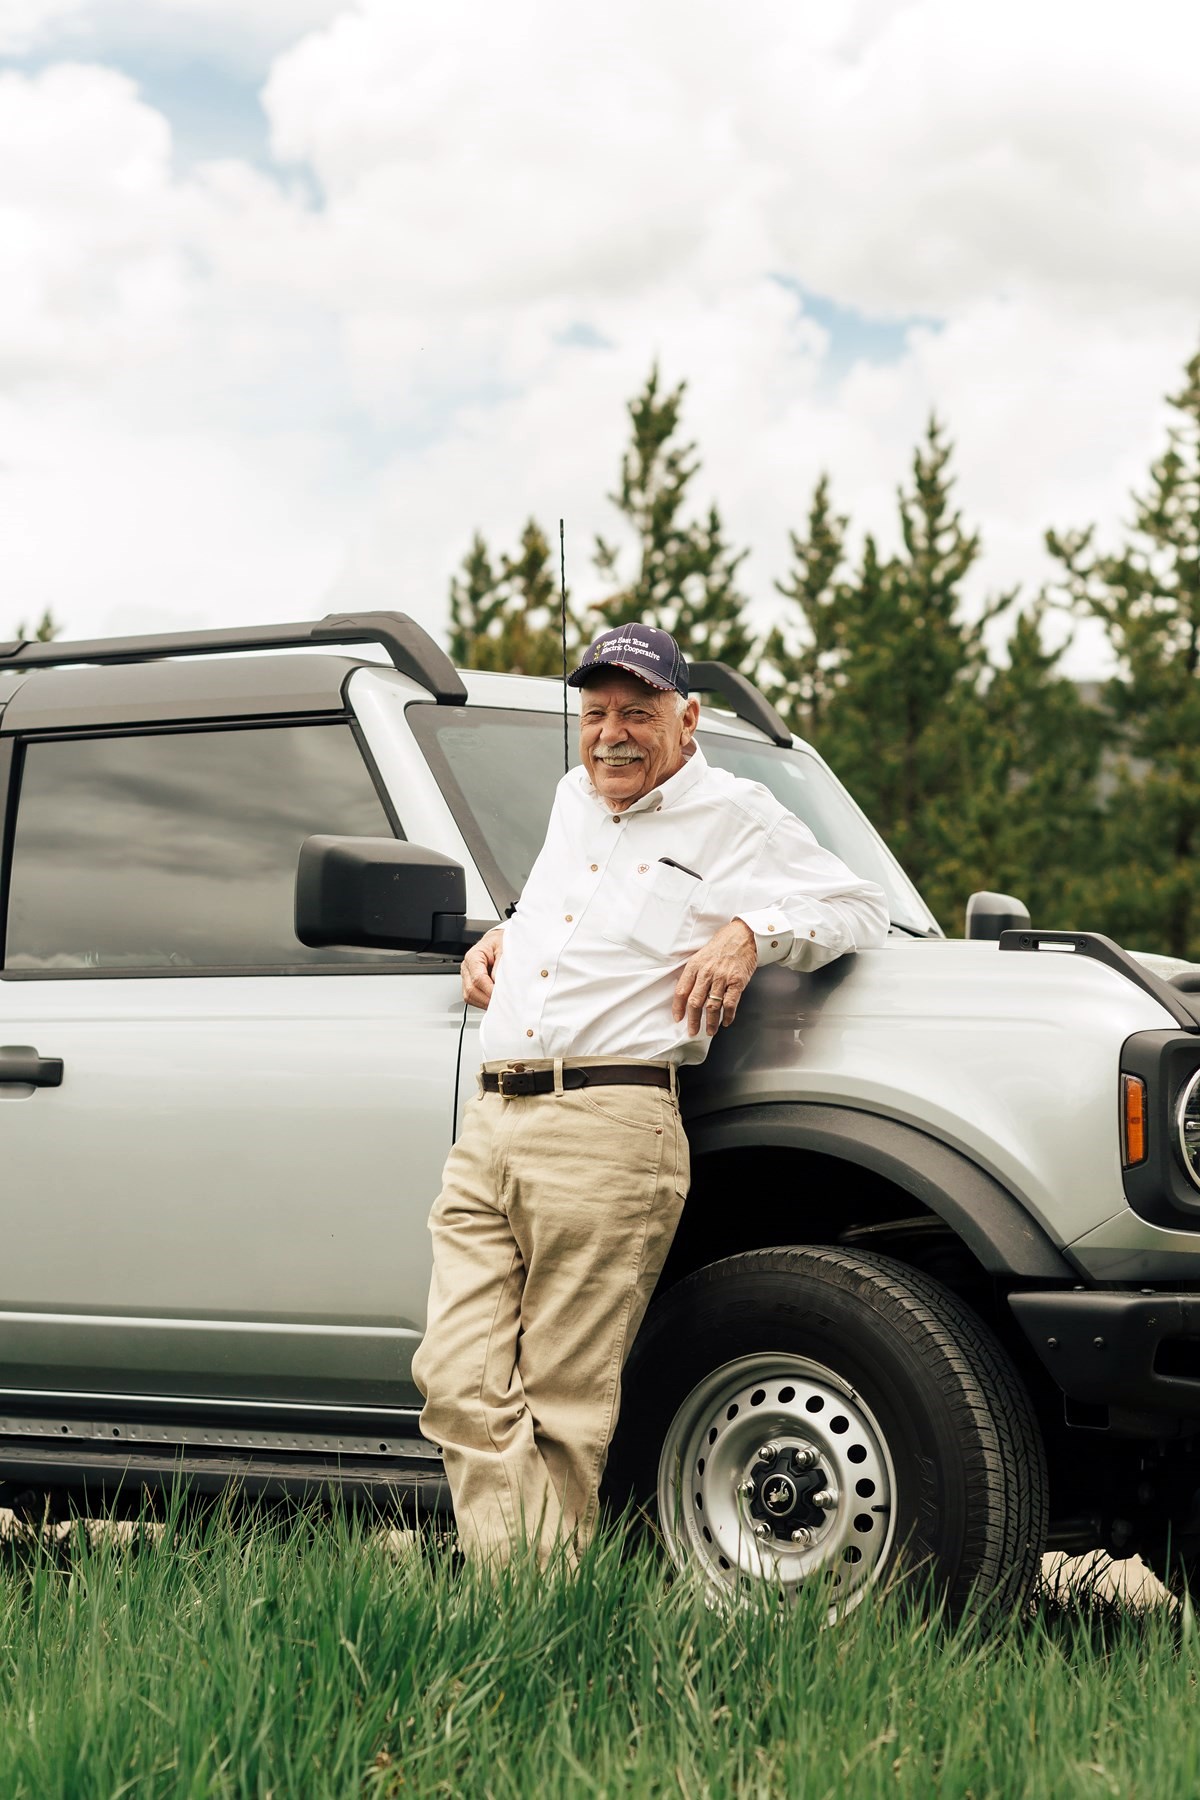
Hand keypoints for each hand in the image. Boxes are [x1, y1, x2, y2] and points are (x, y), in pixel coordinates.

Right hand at [462, 927, 504, 1008]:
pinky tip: (494, 1001)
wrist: (497, 941)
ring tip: (500, 1003)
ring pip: (470, 997)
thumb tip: (498, 984)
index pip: (478, 978)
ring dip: (485, 1003)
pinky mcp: (470, 984)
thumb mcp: (504, 949)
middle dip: (487, 999)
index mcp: (473, 956)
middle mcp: (466, 968)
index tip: (502, 996)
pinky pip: (473, 998)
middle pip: (471, 990)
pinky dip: (483, 1002)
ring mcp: (466, 977)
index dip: (489, 990)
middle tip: (503, 1002)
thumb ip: (500, 966)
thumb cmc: (500, 943)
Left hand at [673, 919, 757, 1036]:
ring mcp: (722, 978)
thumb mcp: (701, 956)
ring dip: (710, 1022)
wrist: (742, 936)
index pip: (681, 991)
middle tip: (692, 1031)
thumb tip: (686, 994)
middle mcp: (707, 973)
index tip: (678, 1018)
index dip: (678, 1007)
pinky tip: (726, 1022)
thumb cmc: (721, 946)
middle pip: (695, 1002)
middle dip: (693, 1020)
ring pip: (712, 1006)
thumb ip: (693, 974)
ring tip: (709, 1031)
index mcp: (694, 966)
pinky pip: (730, 1003)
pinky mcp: (737, 982)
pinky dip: (728, 1015)